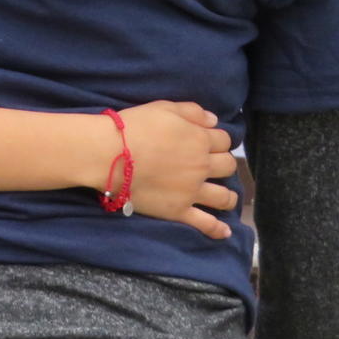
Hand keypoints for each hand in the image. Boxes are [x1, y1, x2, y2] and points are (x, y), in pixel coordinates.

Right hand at [113, 101, 239, 239]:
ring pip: (223, 196)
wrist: (110, 154)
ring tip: (227, 196)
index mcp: (200, 140)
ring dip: (228, 196)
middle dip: (223, 163)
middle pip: (227, 166)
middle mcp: (201, 166)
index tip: (209, 141)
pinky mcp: (178, 210)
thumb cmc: (135, 126)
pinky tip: (225, 231)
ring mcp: (192, 191)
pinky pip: (204, 223)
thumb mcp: (164, 107)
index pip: (223, 140)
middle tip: (212, 164)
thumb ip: (192, 111)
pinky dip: (217, 229)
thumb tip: (214, 120)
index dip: (218, 139)